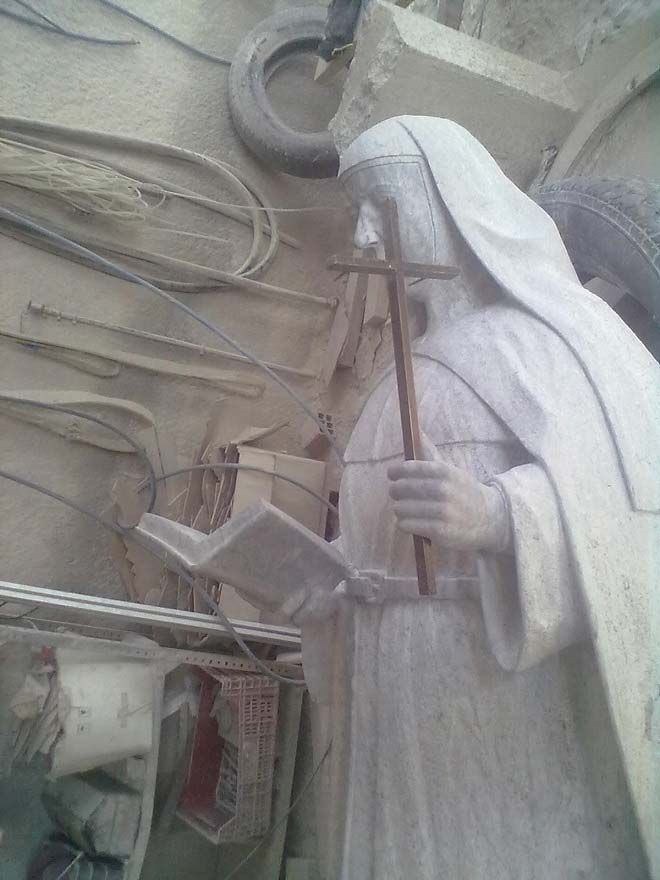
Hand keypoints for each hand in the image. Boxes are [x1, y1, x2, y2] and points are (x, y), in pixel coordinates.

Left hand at [387, 455, 510, 552]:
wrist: (489, 518)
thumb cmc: (463, 491)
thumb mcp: (450, 469)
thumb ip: (430, 452)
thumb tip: (416, 430)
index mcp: (444, 472)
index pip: (409, 468)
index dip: (396, 471)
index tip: (392, 474)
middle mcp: (443, 490)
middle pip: (401, 489)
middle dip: (395, 491)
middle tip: (397, 494)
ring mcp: (442, 511)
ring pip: (401, 508)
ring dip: (400, 509)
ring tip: (405, 509)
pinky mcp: (440, 531)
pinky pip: (407, 525)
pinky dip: (405, 523)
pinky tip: (411, 521)